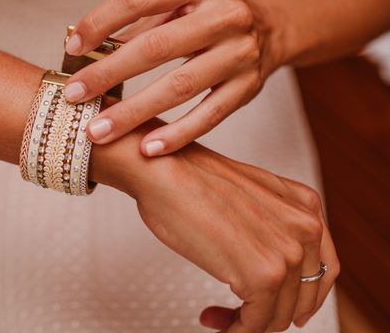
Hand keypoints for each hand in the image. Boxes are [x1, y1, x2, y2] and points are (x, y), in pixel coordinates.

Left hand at [64, 0, 282, 155]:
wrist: (269, 29)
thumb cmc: (204, 14)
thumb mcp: (176, 2)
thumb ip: (136, 22)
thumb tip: (83, 47)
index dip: (100, 22)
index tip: (72, 47)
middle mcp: (226, 13)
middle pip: (155, 47)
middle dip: (108, 73)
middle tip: (75, 96)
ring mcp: (240, 51)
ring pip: (179, 86)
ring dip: (134, 112)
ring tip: (99, 131)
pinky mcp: (249, 87)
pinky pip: (208, 115)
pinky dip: (176, 134)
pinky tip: (146, 148)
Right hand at [92, 118, 338, 332]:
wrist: (164, 171)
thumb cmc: (189, 180)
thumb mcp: (249, 194)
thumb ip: (270, 224)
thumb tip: (266, 262)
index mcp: (305, 205)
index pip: (323, 268)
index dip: (303, 298)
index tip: (284, 311)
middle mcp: (306, 228)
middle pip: (302, 297)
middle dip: (267, 313)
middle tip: (239, 317)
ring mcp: (288, 253)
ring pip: (279, 315)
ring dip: (247, 324)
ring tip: (219, 318)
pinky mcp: (264, 276)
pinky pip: (257, 324)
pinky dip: (235, 330)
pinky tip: (215, 320)